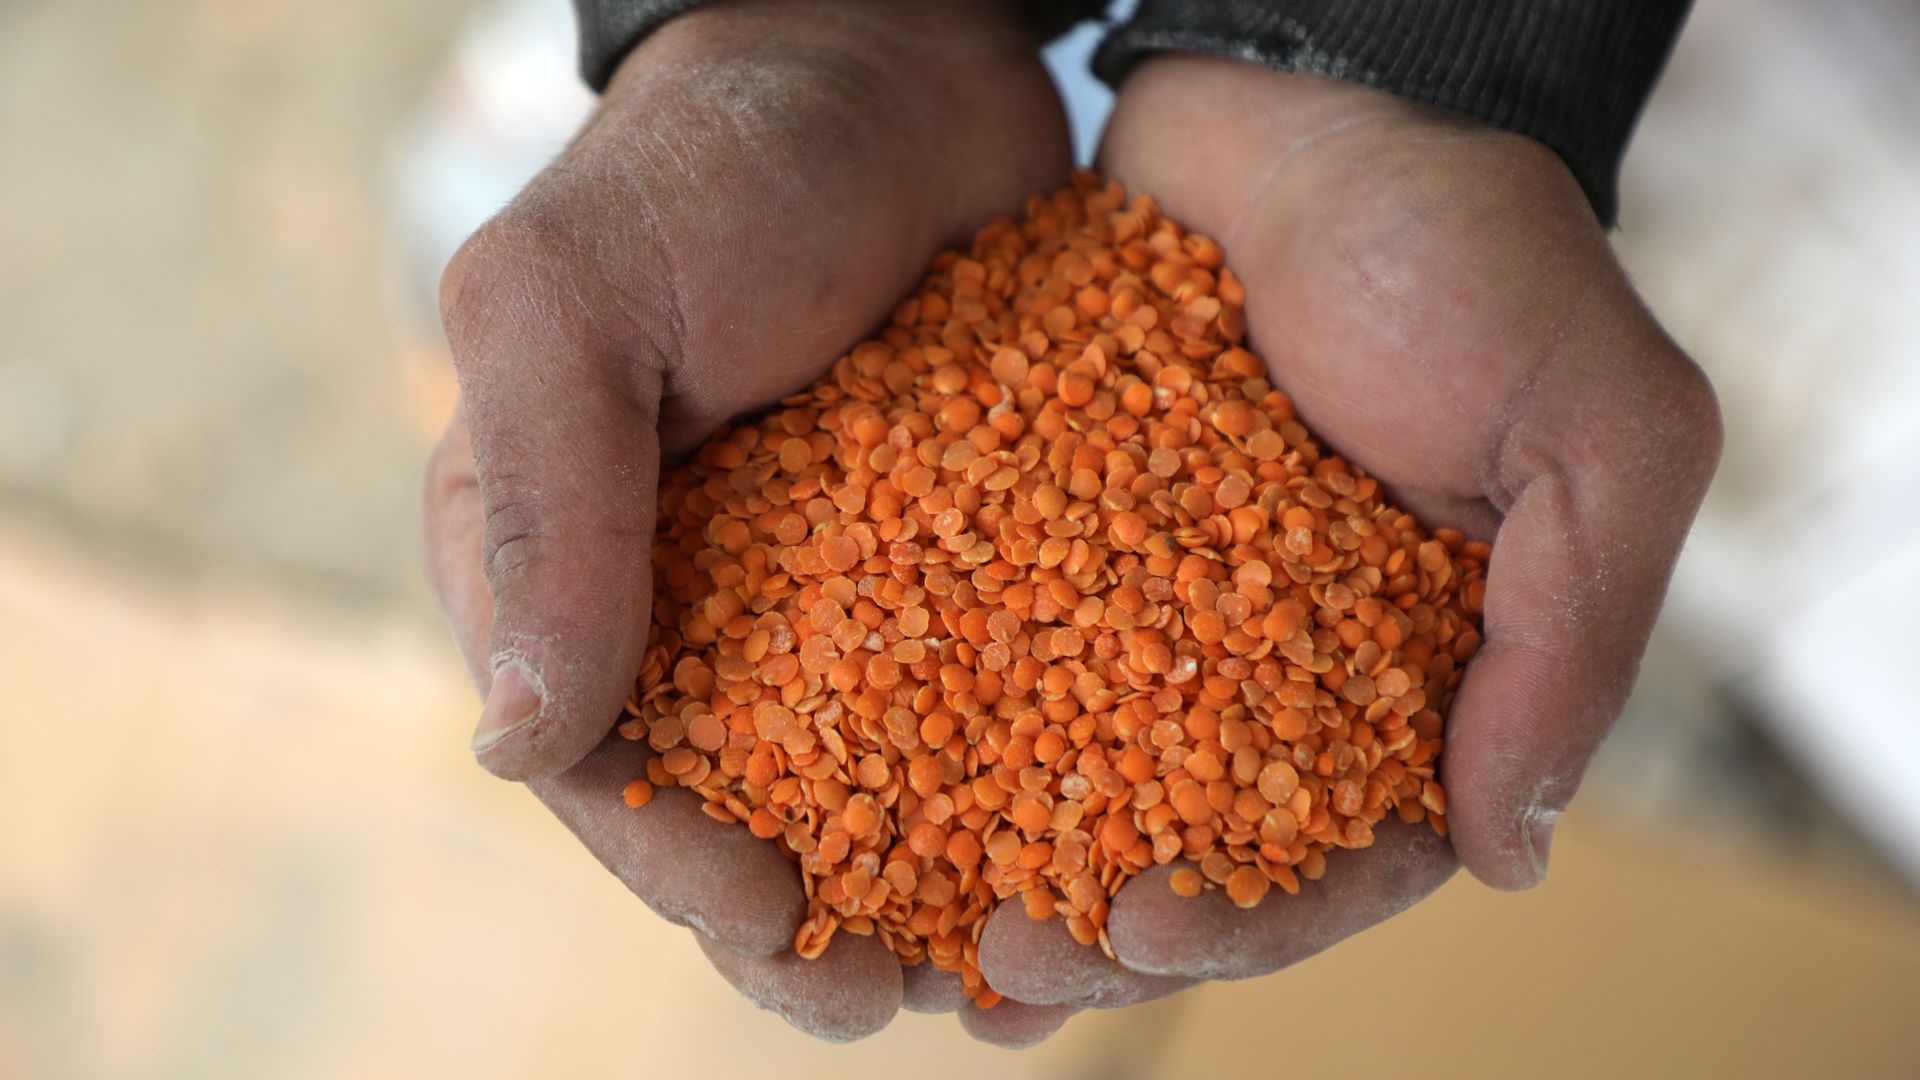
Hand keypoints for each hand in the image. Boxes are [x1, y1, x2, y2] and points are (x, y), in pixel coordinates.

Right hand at [421, 0, 1074, 1042]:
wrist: (891, 59)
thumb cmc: (706, 167)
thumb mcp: (576, 303)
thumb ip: (539, 506)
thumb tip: (511, 747)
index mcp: (559, 561)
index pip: (595, 762)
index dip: (672, 865)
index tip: (772, 927)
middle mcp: (688, 599)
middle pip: (734, 804)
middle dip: (807, 917)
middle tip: (897, 999)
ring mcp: (828, 588)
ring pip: (865, 776)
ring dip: (920, 881)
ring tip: (1005, 966)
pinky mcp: (957, 554)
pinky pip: (981, 690)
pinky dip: (1022, 774)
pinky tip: (1088, 838)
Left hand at [976, 56, 1721, 1016]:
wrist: (1315, 105)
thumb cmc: (1476, 256)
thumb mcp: (1598, 432)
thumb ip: (1568, 642)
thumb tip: (1509, 856)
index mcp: (1417, 682)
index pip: (1345, 856)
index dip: (1255, 921)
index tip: (1146, 925)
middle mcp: (1278, 671)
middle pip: (1191, 852)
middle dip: (1100, 929)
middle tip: (1004, 965)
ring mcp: (1157, 612)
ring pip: (1077, 782)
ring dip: (1001, 868)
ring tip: (909, 928)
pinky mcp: (1055, 537)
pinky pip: (990, 651)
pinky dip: (932, 731)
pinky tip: (851, 797)